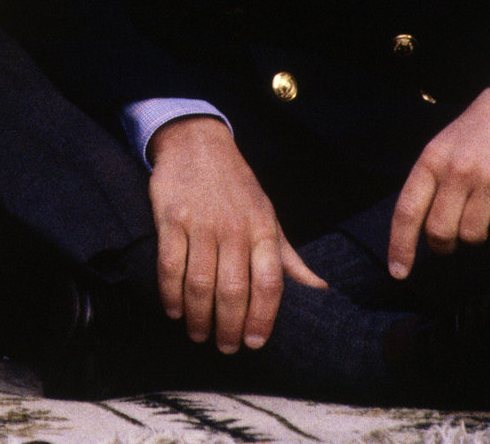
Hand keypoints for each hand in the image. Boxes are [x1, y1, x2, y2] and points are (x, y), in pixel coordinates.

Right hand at [146, 116, 325, 353]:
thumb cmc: (236, 185)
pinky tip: (174, 311)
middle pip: (233, 289)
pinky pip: (170, 265)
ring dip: (198, 316)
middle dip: (229, 326)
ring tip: (199, 334)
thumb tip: (319, 288)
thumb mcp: (267, 214)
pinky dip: (171, 294)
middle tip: (225, 347)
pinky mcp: (171, 218)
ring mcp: (201, 223)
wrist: (197, 143)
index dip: (263, 317)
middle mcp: (234, 228)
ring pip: (200, 283)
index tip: (255, 342)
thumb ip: (288, 255)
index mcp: (262, 229)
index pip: (269, 282)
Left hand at [387, 84, 489, 279]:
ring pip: (473, 236)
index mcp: (431, 160)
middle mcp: (457, 172)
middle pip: (439, 232)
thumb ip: (431, 181)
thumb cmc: (478, 129)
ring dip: (477, 236)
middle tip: (451, 239)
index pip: (407, 211)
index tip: (399, 272)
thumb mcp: (443, 146)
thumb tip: (420, 227)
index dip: (400, 246)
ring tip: (484, 215)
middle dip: (443, 244)